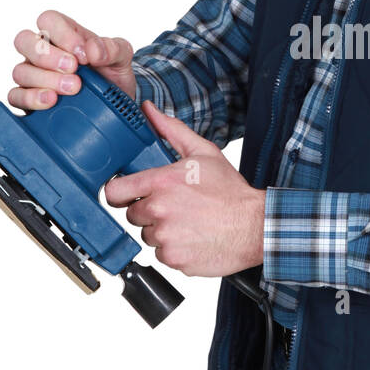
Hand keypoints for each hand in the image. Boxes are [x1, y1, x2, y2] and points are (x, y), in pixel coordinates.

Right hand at [9, 9, 135, 109]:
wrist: (115, 106)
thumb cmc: (111, 73)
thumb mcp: (121, 57)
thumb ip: (112, 48)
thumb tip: (93, 50)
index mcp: (63, 34)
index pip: (48, 20)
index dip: (63, 34)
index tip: (84, 54)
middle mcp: (42, 52)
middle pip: (24, 40)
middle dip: (47, 55)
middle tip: (73, 69)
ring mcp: (33, 75)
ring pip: (20, 71)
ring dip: (45, 80)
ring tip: (72, 89)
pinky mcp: (29, 99)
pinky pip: (16, 96)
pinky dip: (31, 99)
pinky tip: (50, 102)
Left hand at [104, 101, 265, 277]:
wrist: (254, 226)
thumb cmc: (230, 192)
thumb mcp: (204, 153)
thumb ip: (172, 131)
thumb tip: (149, 111)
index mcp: (163, 181)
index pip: (115, 191)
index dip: (121, 192)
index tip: (130, 194)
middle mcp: (159, 209)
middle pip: (132, 214)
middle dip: (149, 211)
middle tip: (174, 207)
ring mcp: (165, 236)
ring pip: (147, 235)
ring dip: (161, 231)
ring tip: (187, 222)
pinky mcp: (173, 258)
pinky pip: (161, 254)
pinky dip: (173, 249)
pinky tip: (192, 237)